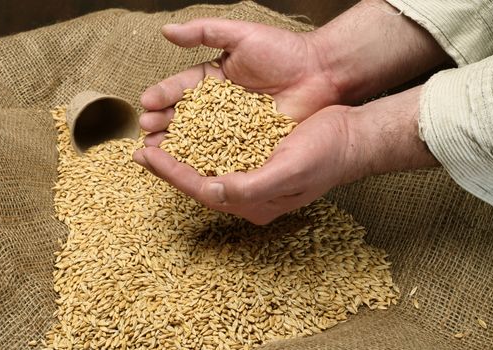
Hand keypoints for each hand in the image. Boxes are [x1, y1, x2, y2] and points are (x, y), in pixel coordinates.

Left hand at [134, 86, 438, 224]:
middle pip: (199, 182)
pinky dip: (200, 142)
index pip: (203, 190)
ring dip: (181, 154)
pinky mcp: (258, 157)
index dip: (172, 174)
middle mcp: (251, 193)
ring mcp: (254, 175)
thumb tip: (213, 189)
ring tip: (157, 140)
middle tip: (141, 150)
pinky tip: (187, 131)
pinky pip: (220, 153)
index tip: (146, 156)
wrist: (351, 136)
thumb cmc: (326, 153)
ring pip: (207, 167)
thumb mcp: (289, 170)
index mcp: (256, 202)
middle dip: (169, 167)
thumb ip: (251, 186)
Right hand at [139, 18, 341, 147]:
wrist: (321, 73)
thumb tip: (166, 30)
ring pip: (200, 136)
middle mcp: (220, 104)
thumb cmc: (284, 51)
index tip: (146, 103)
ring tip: (156, 149)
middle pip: (185, 115)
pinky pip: (224, 151)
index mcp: (214, 78)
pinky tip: (187, 164)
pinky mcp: (250, 142)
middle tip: (145, 131)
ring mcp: (234, 126)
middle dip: (163, 123)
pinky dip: (205, 158)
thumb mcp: (240, 35)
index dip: (163, 95)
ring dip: (177, 143)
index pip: (182, 88)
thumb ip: (204, 32)